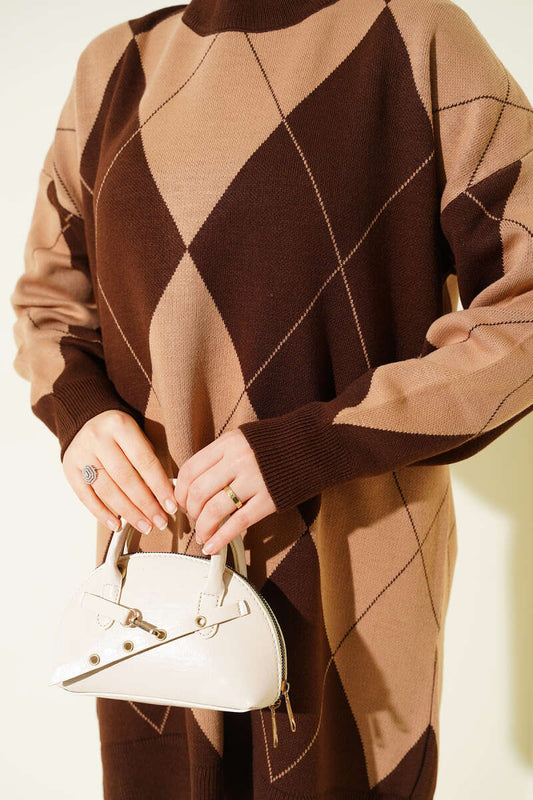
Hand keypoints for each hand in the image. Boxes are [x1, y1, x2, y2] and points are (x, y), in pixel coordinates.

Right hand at [62, 410, 177, 534]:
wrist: (87, 418)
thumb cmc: (120, 432)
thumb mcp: (137, 434)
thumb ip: (149, 460)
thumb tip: (166, 497)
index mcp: (120, 425)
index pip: (144, 461)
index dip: (160, 486)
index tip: (171, 506)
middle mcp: (98, 438)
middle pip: (125, 478)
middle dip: (146, 504)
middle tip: (160, 521)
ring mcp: (81, 454)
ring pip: (107, 490)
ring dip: (128, 512)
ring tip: (144, 525)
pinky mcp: (70, 468)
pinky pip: (86, 496)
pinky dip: (101, 513)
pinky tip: (117, 525)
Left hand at [173, 429, 275, 554]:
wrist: (313, 445)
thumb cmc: (277, 444)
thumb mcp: (244, 440)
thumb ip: (221, 457)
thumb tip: (195, 484)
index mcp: (228, 443)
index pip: (191, 470)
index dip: (180, 491)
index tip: (181, 502)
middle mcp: (238, 460)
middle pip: (198, 492)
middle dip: (191, 511)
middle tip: (194, 519)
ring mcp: (254, 480)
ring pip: (214, 510)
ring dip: (203, 527)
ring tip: (203, 535)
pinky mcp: (269, 500)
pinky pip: (238, 523)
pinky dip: (221, 538)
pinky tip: (213, 546)